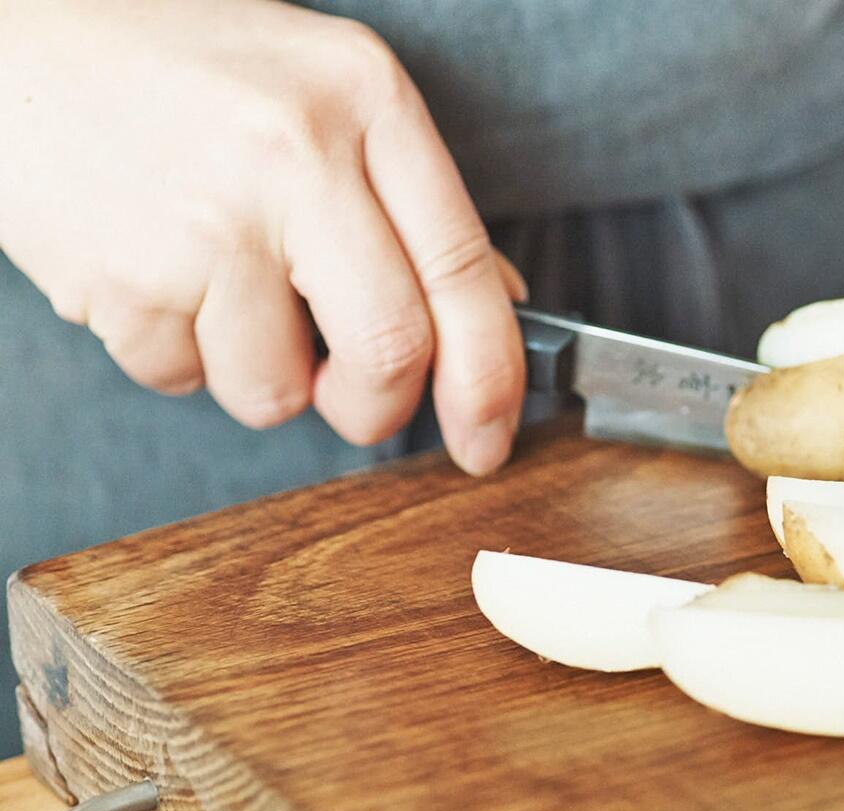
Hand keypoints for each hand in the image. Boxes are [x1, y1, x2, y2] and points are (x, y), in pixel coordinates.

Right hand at [0, 0, 526, 473]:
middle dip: (377, 407)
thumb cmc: (180, 63)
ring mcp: (209, 220)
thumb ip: (410, 197)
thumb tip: (495, 306)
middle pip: (391, 351)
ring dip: (259, 374)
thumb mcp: (322, 90)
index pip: (465, 269)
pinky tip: (155, 271)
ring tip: (219, 285)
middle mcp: (297, 156)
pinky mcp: (126, 275)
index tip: (489, 438)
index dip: (490, 378)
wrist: (15, 28)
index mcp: (367, 100)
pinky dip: (175, 351)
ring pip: (278, 391)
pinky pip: (181, 377)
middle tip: (349, 395)